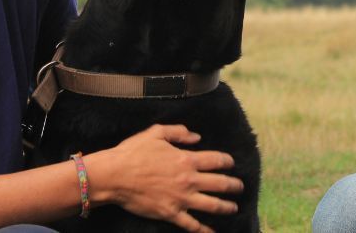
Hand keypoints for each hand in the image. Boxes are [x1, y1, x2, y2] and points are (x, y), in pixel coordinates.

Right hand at [87, 124, 243, 231]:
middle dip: (234, 186)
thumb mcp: (156, 133)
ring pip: (212, 205)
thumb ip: (179, 132)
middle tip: (240, 187)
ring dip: (226, 207)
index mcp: (187, 159)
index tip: (232, 164)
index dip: (228, 162)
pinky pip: (192, 225)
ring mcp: (181, 198)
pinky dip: (205, 230)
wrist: (114, 176)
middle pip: (220, 184)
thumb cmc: (133, 152)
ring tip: (234, 208)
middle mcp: (188, 180)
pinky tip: (213, 232)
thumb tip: (197, 136)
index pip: (217, 160)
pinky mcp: (171, 213)